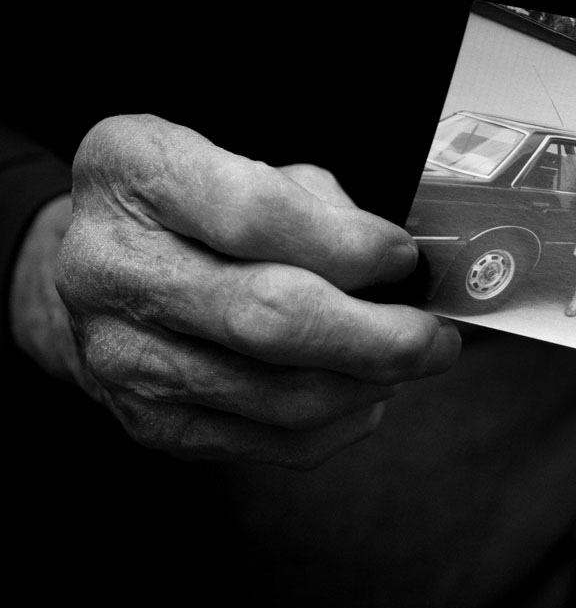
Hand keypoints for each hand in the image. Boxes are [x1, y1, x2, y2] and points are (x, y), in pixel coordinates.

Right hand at [48, 115, 458, 468]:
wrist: (106, 275)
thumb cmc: (200, 212)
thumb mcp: (248, 164)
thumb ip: (319, 205)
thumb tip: (395, 270)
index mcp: (135, 172)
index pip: (253, 214)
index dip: (347, 244)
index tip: (403, 258)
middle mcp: (112, 266)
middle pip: (269, 317)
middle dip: (380, 336)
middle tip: (436, 338)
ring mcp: (125, 356)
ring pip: (281, 396)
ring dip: (369, 384)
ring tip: (404, 361)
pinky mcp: (154, 424)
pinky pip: (274, 443)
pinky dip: (342, 422)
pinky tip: (363, 393)